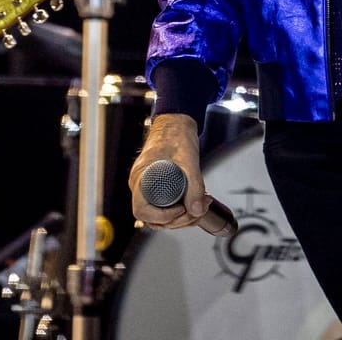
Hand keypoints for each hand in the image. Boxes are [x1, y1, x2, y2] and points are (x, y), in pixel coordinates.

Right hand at [129, 113, 208, 229]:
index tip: (181, 210)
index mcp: (141, 178)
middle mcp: (140, 185)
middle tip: (197, 210)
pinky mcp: (157, 187)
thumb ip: (195, 187)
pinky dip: (180, 209)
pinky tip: (195, 202)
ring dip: (181, 217)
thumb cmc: (176, 135)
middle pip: (152, 217)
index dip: (162, 216)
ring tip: (200, 205)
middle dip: (177, 220)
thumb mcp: (189, 161)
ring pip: (160, 215)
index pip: (142, 210)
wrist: (176, 122)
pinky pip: (164, 206)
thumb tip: (196, 210)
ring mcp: (147, 187)